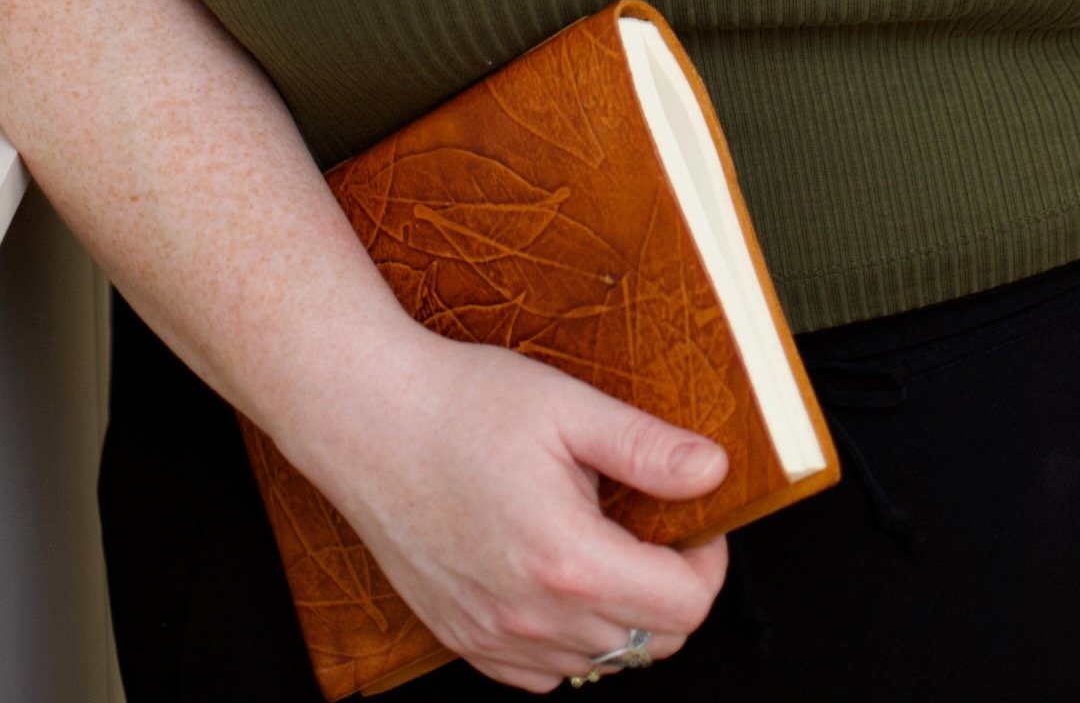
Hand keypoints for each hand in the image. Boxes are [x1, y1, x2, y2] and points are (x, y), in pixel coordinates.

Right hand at [284, 315, 730, 692]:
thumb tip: (713, 471)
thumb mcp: (568, 407)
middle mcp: (531, 616)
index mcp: (568, 561)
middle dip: (671, 588)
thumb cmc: (459, 404)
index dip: (707, 560)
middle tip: (652, 524)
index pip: (684, 608)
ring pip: (598, 662)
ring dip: (620, 615)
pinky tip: (559, 580)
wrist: (367, 419)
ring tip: (601, 542)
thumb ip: (648, 449)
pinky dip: (567, 640)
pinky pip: (541, 675)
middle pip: (649, 643)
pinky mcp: (461, 639)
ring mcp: (492, 637)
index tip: (694, 519)